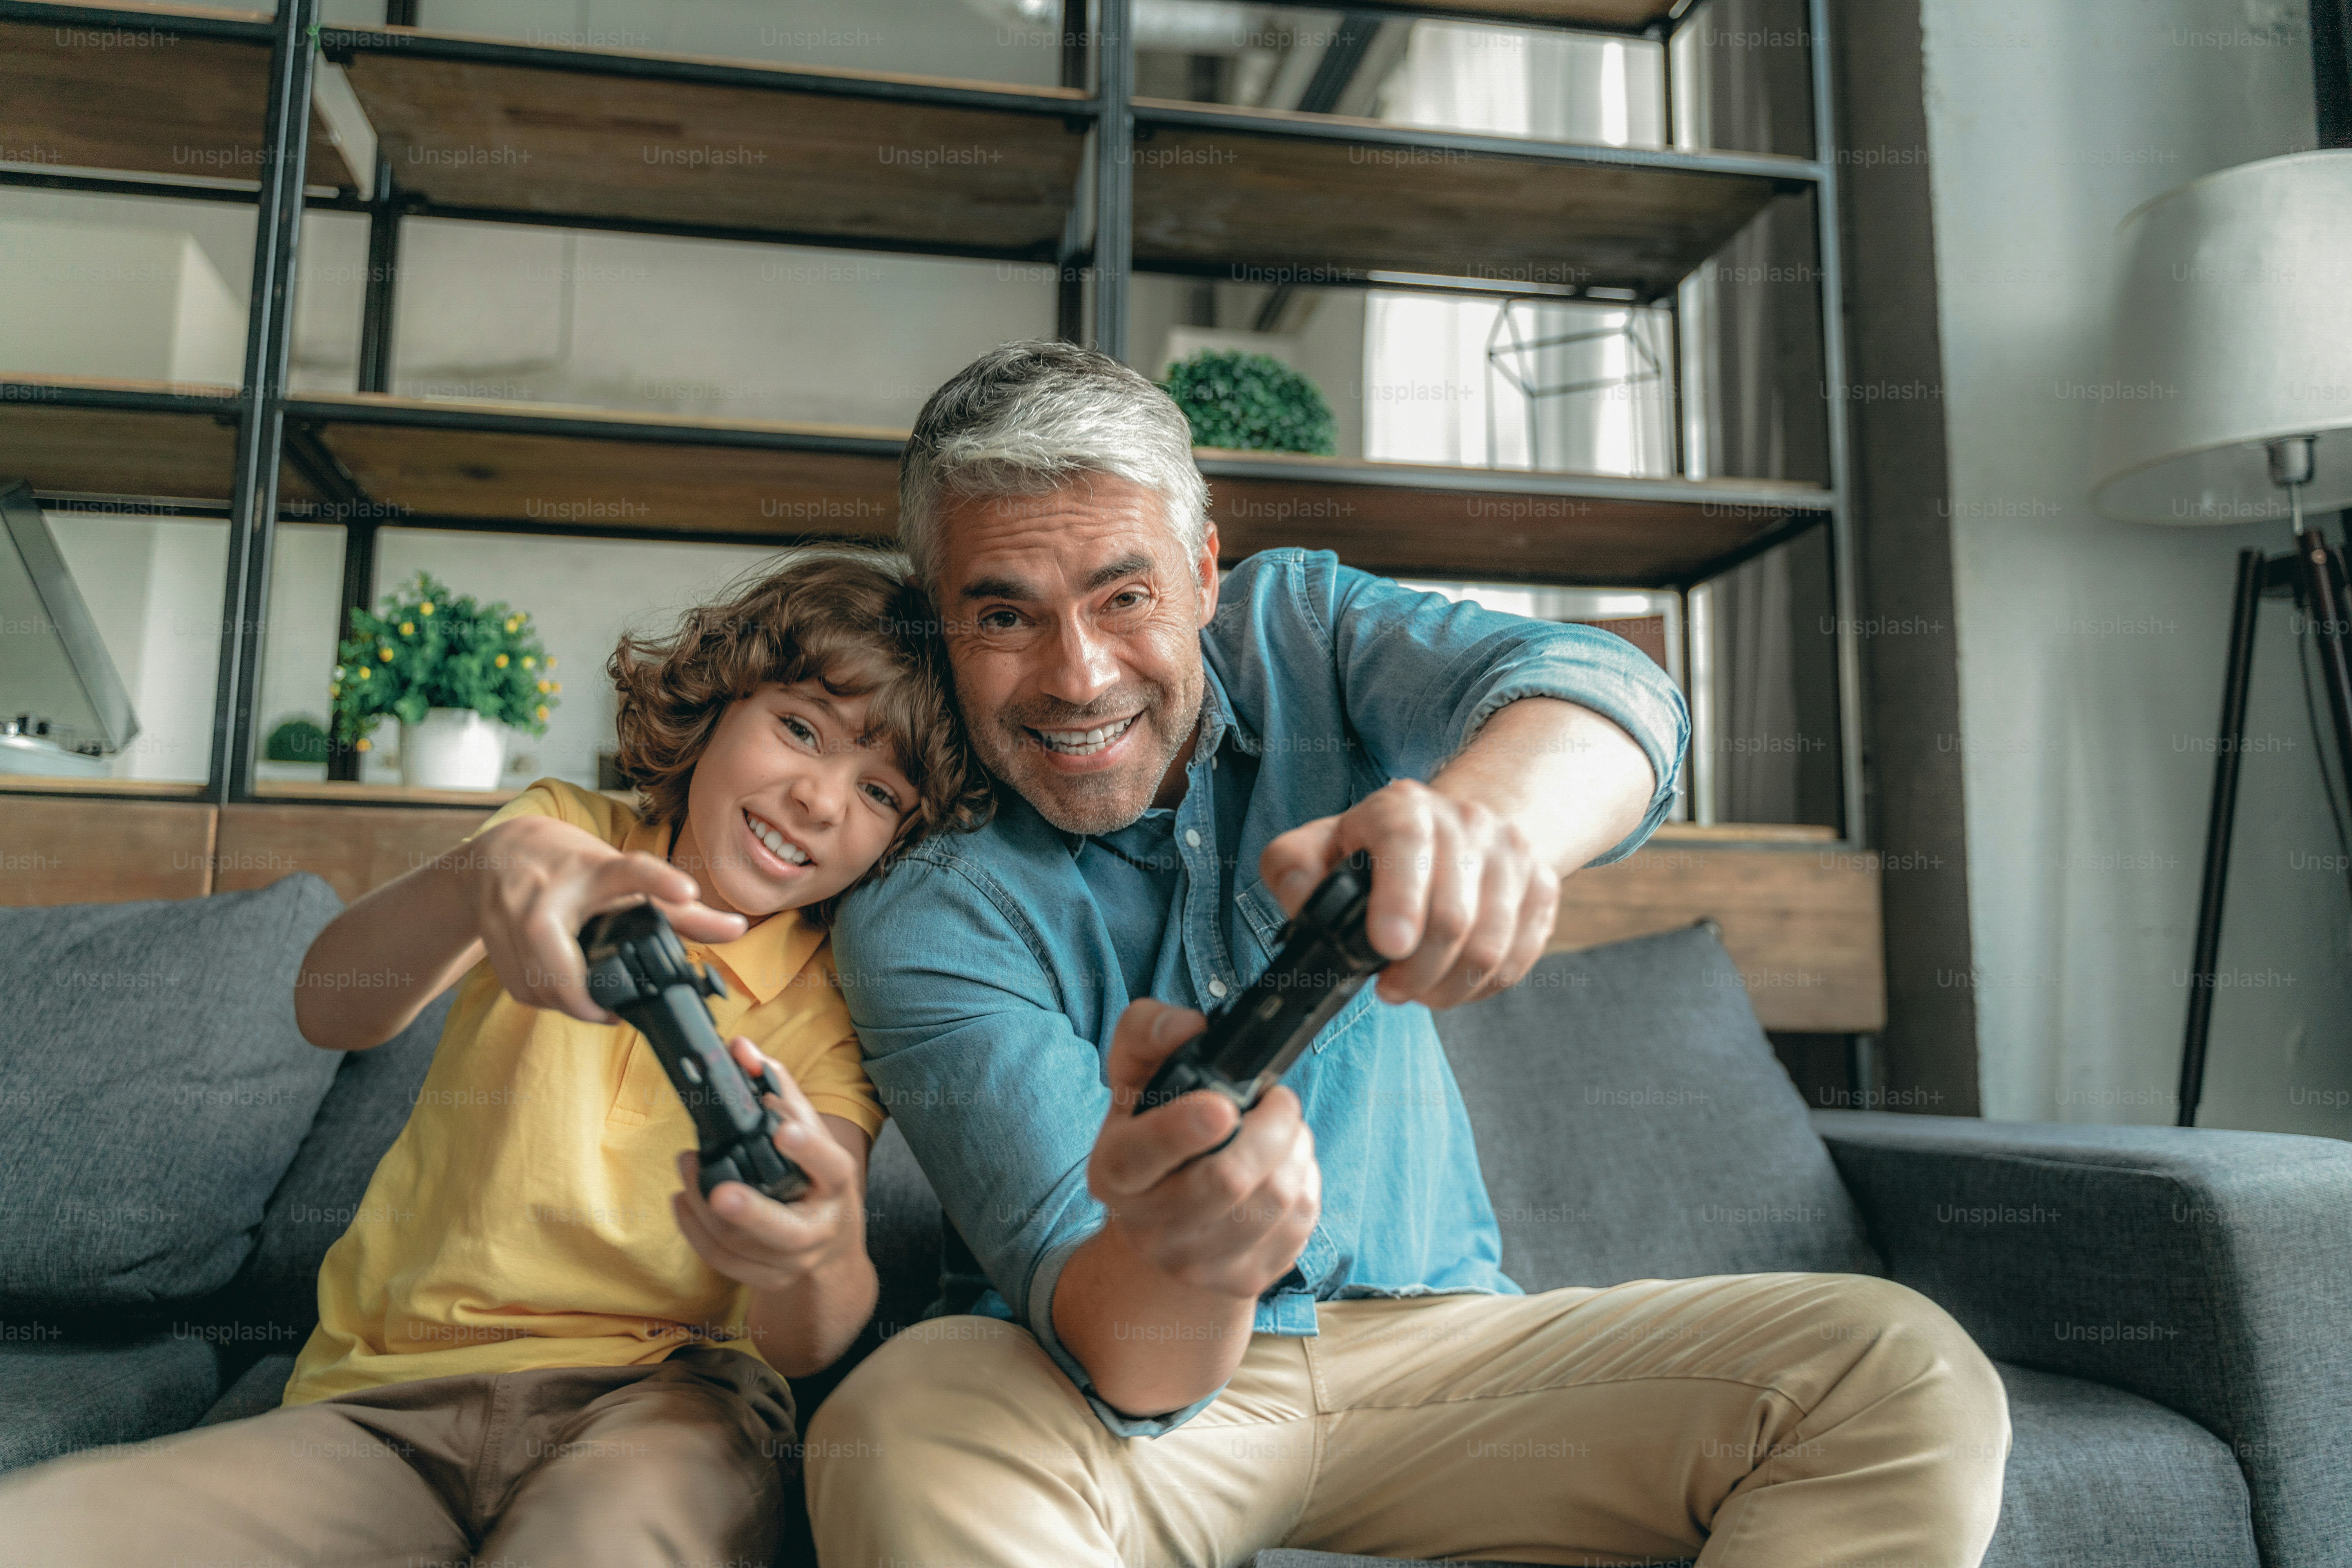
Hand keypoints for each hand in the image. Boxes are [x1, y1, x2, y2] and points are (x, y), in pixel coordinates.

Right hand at [459, 813, 746, 1022]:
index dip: (659, 882)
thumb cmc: (573, 866)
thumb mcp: (626, 881)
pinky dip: (543, 998)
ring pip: (536, 980)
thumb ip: (681, 911)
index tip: (686, 890)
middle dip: (581, 995)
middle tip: (610, 1012)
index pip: (630, 872)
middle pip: (557, 954)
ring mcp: (512, 912)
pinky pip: (520, 988)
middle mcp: (550, 889)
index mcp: (596, 869)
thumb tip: (738, 930)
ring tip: (591, 1003)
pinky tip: (560, 992)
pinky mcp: (491, 936)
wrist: (498, 854)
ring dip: (566, 1003)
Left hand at [671, 1038, 864, 1289]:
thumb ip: (777, 1088)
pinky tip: (683, 1201)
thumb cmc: (816, 1177)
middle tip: (717, 1189)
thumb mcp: (808, 1133)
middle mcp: (819, 1228)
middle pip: (782, 1229)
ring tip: (686, 1168)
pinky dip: (694, 1230)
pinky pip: (721, 1261)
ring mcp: (792, 1261)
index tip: (781, 1131)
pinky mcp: (765, 1279)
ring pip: (739, 1245)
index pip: (829, 1166)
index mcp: (836, 1185)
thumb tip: (741, 1048)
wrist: (829, 1248)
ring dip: (703, 1208)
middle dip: (748, 1210)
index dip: (806, 1149)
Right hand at [1086, 999, 1319, 1300]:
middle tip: (1279, 1100)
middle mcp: (1148, 1227)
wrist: (1163, 1232)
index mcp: (1115, 1173)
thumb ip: (1147, 1033)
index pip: (1143, 1154)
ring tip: (1284, 1130)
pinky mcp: (1244, 1280)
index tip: (1223, 1105)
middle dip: (1271, 1126)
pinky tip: (1286, 1166)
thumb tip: (1187, 1025)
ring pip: (1276, 1198)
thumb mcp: (1135, 1080)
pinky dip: (1307, 1181)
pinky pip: (1301, 1222)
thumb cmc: (1153, 1138)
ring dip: (1296, 1149)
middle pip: (1228, 1179)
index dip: (1184, 1129)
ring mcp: (1197, 1263)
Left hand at [1258, 777, 1558, 1010]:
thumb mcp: (1317, 847)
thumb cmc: (1374, 850)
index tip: (1388, 947)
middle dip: (1415, 973)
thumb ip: (1291, 870)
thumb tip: (1303, 899)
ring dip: (1447, 987)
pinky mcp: (1541, 886)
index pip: (1408, 846)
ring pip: (1490, 946)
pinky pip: (1518, 957)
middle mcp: (1465, 821)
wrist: (1454, 829)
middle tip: (1390, 988)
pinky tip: (1453, 982)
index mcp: (1402, 808)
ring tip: (1418, 989)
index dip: (1400, 900)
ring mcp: (1510, 853)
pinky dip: (1481, 986)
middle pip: (1451, 916)